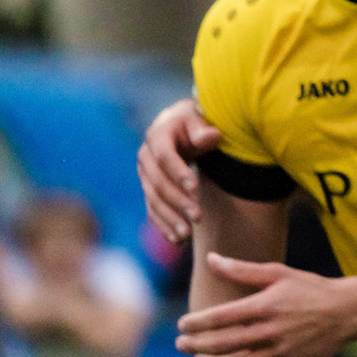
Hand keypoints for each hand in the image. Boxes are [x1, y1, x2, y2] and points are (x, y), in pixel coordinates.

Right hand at [138, 99, 222, 243]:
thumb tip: (211, 136)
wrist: (181, 125)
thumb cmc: (195, 120)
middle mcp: (146, 156)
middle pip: (158, 183)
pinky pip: (153, 210)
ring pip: (154, 200)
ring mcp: (145, 175)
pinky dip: (164, 225)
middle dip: (177, 201)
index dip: (178, 172)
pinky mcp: (148, 189)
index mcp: (158, 135)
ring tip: (186, 235)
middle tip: (198, 217)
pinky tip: (177, 240)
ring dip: (169, 219)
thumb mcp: (200, 117)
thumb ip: (203, 128)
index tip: (195, 188)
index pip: (164, 156)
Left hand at [176, 253, 356, 356]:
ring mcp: (280, 352)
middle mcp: (271, 331)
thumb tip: (210, 259)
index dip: (195, 323)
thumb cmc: (311, 289)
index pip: (220, 318)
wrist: (348, 311)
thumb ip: (242, 270)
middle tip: (180, 345)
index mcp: (266, 305)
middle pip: (222, 344)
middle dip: (195, 346)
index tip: (181, 325)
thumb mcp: (279, 273)